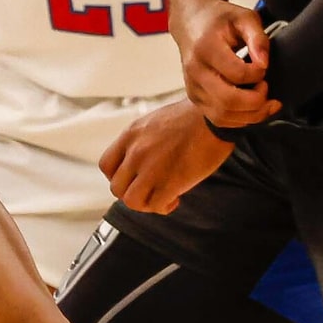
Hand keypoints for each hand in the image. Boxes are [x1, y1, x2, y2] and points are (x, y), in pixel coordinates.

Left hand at [100, 101, 234, 213]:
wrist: (215, 115)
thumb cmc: (193, 116)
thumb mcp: (156, 121)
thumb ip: (142, 141)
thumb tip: (141, 160)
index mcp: (131, 135)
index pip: (106, 166)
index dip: (118, 177)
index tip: (133, 178)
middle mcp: (136, 152)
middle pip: (117, 188)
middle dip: (132, 193)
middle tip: (149, 190)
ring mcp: (152, 168)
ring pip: (131, 201)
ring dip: (146, 204)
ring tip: (161, 197)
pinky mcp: (171, 182)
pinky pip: (155, 206)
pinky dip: (163, 207)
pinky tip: (175, 200)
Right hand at [182, 0, 280, 129]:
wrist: (191, 23)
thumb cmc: (221, 20)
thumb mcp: (244, 17)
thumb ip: (258, 38)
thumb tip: (264, 64)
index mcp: (205, 48)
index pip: (237, 73)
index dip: (258, 73)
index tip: (264, 65)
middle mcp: (195, 72)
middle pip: (228, 101)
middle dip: (256, 101)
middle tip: (267, 87)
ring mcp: (193, 88)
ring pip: (223, 116)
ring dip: (251, 115)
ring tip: (267, 102)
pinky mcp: (195, 99)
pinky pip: (219, 119)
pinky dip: (240, 119)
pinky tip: (254, 108)